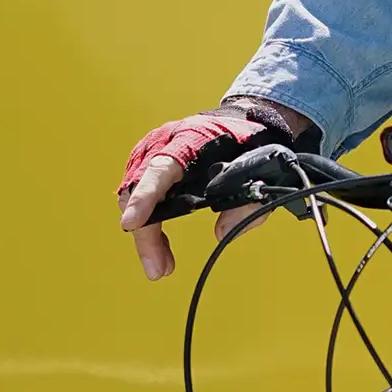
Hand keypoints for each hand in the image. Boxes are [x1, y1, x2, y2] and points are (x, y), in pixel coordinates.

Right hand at [117, 102, 309, 279]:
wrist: (239, 123)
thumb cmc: (247, 144)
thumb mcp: (261, 169)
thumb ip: (249, 201)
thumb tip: (222, 233)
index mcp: (192, 138)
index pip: (162, 168)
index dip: (145, 196)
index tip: (131, 223)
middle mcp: (164, 141)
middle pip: (139, 188)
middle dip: (145, 232)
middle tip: (158, 269)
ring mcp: (152, 151)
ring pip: (132, 196)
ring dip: (145, 235)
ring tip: (162, 265)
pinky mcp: (148, 164)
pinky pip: (137, 196)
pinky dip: (148, 225)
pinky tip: (160, 247)